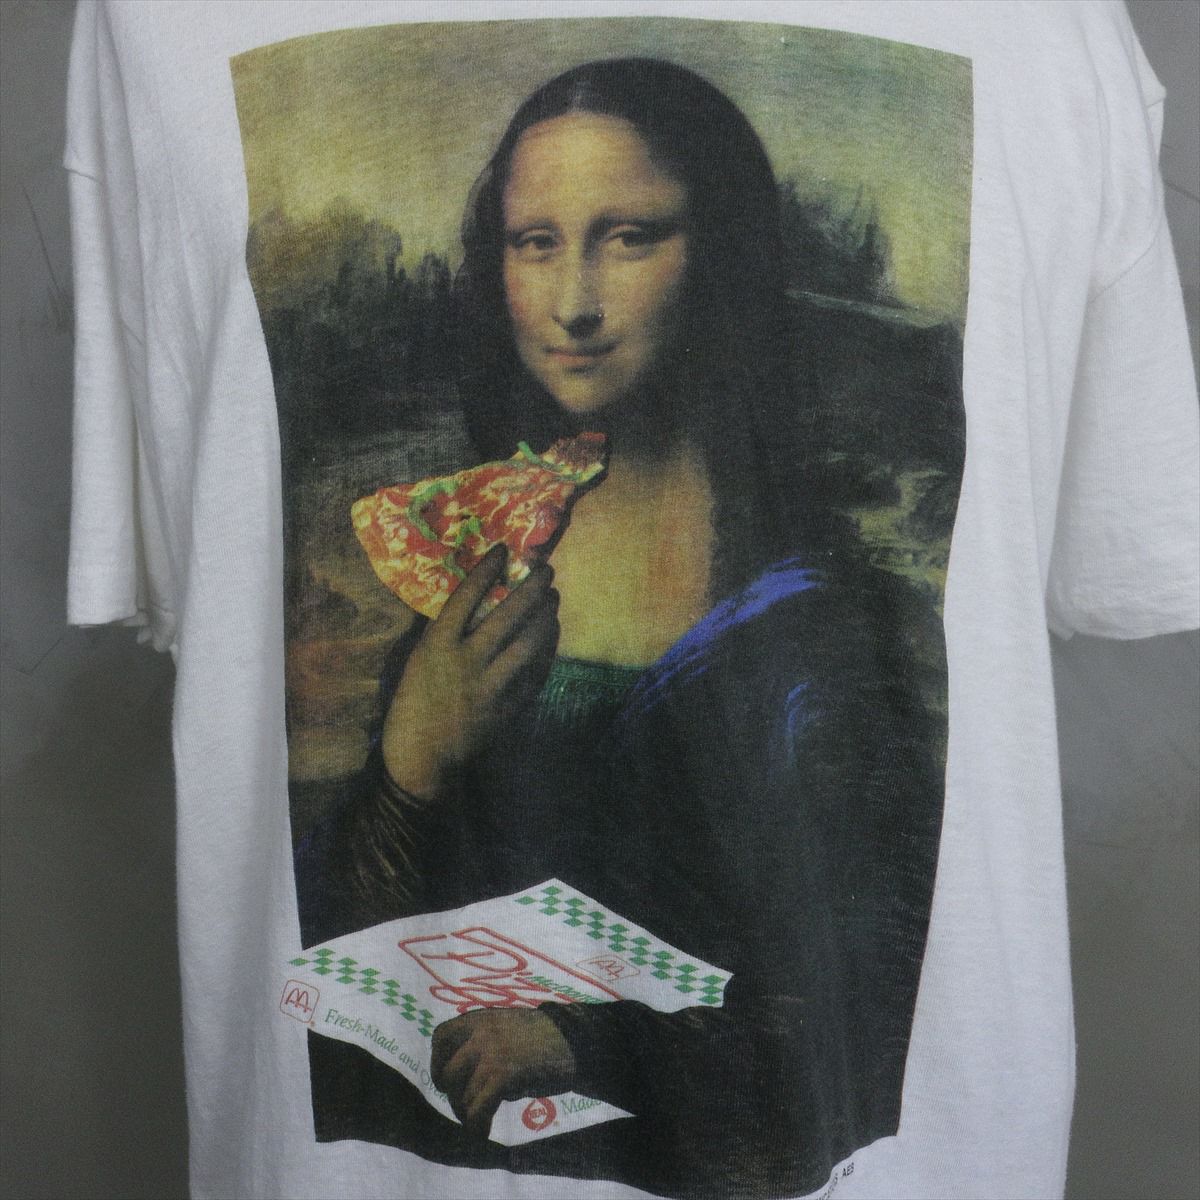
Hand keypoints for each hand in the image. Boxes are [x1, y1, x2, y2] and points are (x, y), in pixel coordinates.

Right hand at [379, 545, 559, 801]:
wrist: (421, 756)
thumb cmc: (412, 702)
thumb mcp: (417, 660)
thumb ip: (444, 632)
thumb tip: (475, 596)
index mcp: (436, 646)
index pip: (465, 597)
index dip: (487, 570)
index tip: (504, 550)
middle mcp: (466, 662)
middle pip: (508, 615)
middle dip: (532, 588)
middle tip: (546, 571)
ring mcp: (490, 686)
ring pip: (529, 642)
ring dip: (545, 616)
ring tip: (553, 599)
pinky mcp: (508, 707)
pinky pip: (536, 672)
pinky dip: (547, 648)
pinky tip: (551, 633)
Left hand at [430, 1008, 576, 1139]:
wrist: (575, 1041)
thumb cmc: (544, 1038)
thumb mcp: (507, 1028)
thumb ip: (484, 1042)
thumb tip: (464, 1075)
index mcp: (480, 1019)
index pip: (440, 1037)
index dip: (437, 1063)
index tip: (445, 1080)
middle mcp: (480, 1034)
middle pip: (448, 1075)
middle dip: (454, 1096)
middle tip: (466, 1107)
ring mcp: (491, 1054)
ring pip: (462, 1096)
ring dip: (467, 1115)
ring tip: (478, 1123)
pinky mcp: (503, 1075)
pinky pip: (477, 1109)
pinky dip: (477, 1126)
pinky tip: (483, 1133)